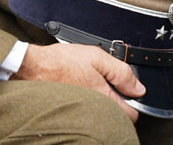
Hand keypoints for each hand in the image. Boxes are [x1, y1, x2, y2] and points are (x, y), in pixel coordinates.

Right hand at [13, 42, 144, 121]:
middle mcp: (95, 111)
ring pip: (102, 114)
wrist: (33, 68)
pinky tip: (80, 87)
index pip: (132, 114)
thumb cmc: (61, 62)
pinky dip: (89, 102)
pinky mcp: (72, 113)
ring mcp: (84, 114)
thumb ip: (121, 72)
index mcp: (104, 98)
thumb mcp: (96, 57)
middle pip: (117, 115)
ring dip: (102, 102)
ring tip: (90, 83)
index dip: (133, 100)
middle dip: (117, 101)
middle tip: (106, 83)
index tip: (126, 89)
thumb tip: (139, 88)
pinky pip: (89, 112)